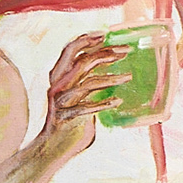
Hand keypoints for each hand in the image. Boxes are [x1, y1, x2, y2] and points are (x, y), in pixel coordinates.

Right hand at [37, 32, 129, 159]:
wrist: (53, 148)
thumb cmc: (72, 121)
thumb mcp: (80, 97)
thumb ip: (89, 83)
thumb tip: (114, 72)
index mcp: (59, 77)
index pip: (71, 51)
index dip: (87, 40)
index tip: (105, 34)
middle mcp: (57, 85)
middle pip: (81, 61)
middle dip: (105, 53)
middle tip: (127, 51)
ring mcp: (61, 102)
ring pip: (87, 83)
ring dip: (110, 78)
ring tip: (129, 76)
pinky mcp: (66, 118)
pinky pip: (86, 108)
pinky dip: (102, 104)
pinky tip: (117, 102)